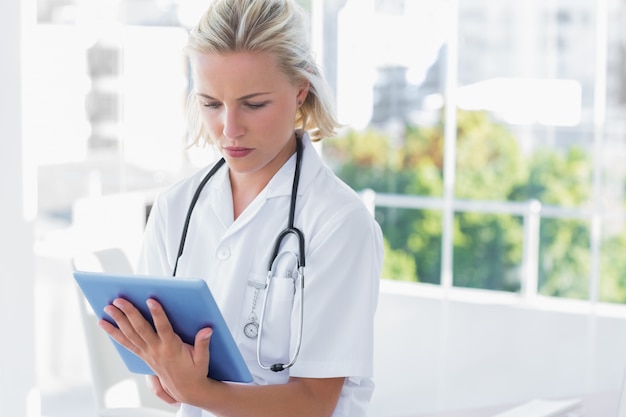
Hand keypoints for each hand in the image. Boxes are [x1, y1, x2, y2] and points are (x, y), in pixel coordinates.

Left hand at [99, 298, 213, 402]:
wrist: (186, 390)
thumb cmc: (195, 372)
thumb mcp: (203, 359)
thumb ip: (203, 343)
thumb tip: (207, 329)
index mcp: (172, 348)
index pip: (163, 328)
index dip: (157, 314)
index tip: (151, 300)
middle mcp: (156, 350)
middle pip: (140, 329)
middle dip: (129, 313)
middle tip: (120, 300)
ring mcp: (147, 353)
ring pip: (130, 334)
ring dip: (118, 320)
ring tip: (108, 308)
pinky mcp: (143, 355)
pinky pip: (126, 343)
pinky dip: (114, 333)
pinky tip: (104, 324)